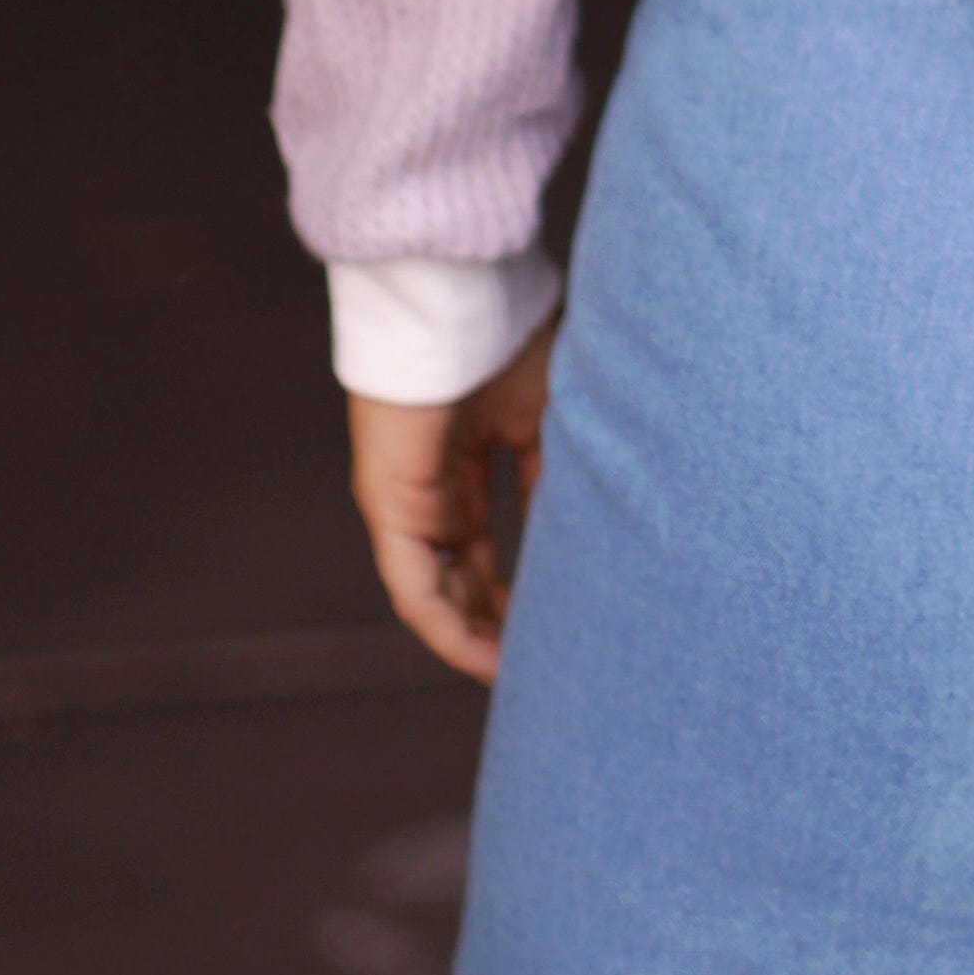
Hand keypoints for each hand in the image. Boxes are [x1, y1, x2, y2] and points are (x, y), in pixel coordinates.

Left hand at [346, 320, 556, 686]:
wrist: (456, 298)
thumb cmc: (502, 337)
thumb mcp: (546, 417)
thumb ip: (552, 476)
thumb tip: (584, 537)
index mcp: (463, 465)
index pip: (484, 547)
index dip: (518, 593)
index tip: (556, 627)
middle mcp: (430, 491)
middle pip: (460, 579)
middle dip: (498, 626)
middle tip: (541, 665)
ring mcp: (405, 501)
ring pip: (436, 594)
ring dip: (474, 638)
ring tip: (517, 676)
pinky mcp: (389, 505)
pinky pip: (414, 587)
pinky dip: (447, 627)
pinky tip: (483, 656)